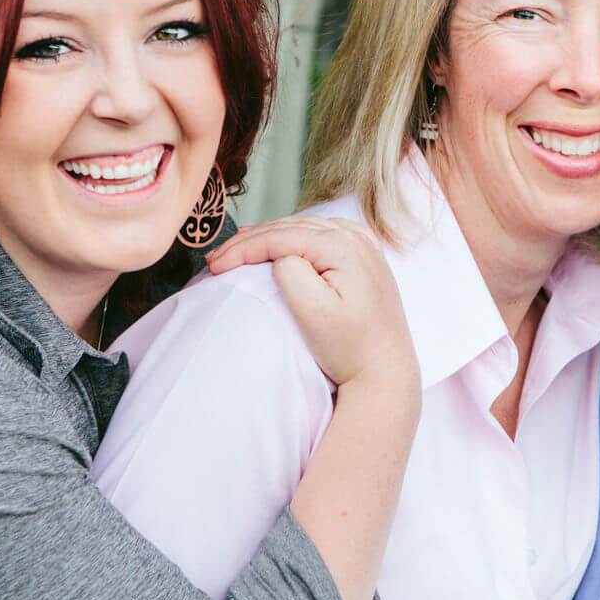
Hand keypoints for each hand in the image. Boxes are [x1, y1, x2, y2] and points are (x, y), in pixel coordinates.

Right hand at [208, 217, 419, 394]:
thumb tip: (282, 256)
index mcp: (344, 245)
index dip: (241, 249)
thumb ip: (291, 273)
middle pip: (290, 228)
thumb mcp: (314, 312)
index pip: (280, 237)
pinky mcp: (364, 256)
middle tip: (215, 259)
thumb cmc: (350, 348)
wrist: (385, 370)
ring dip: (268, 238)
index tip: (213, 266)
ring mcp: (363, 244)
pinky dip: (292, 240)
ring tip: (236, 250)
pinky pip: (320, 236)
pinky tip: (274, 247)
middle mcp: (357, 236)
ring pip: (304, 229)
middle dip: (249, 242)